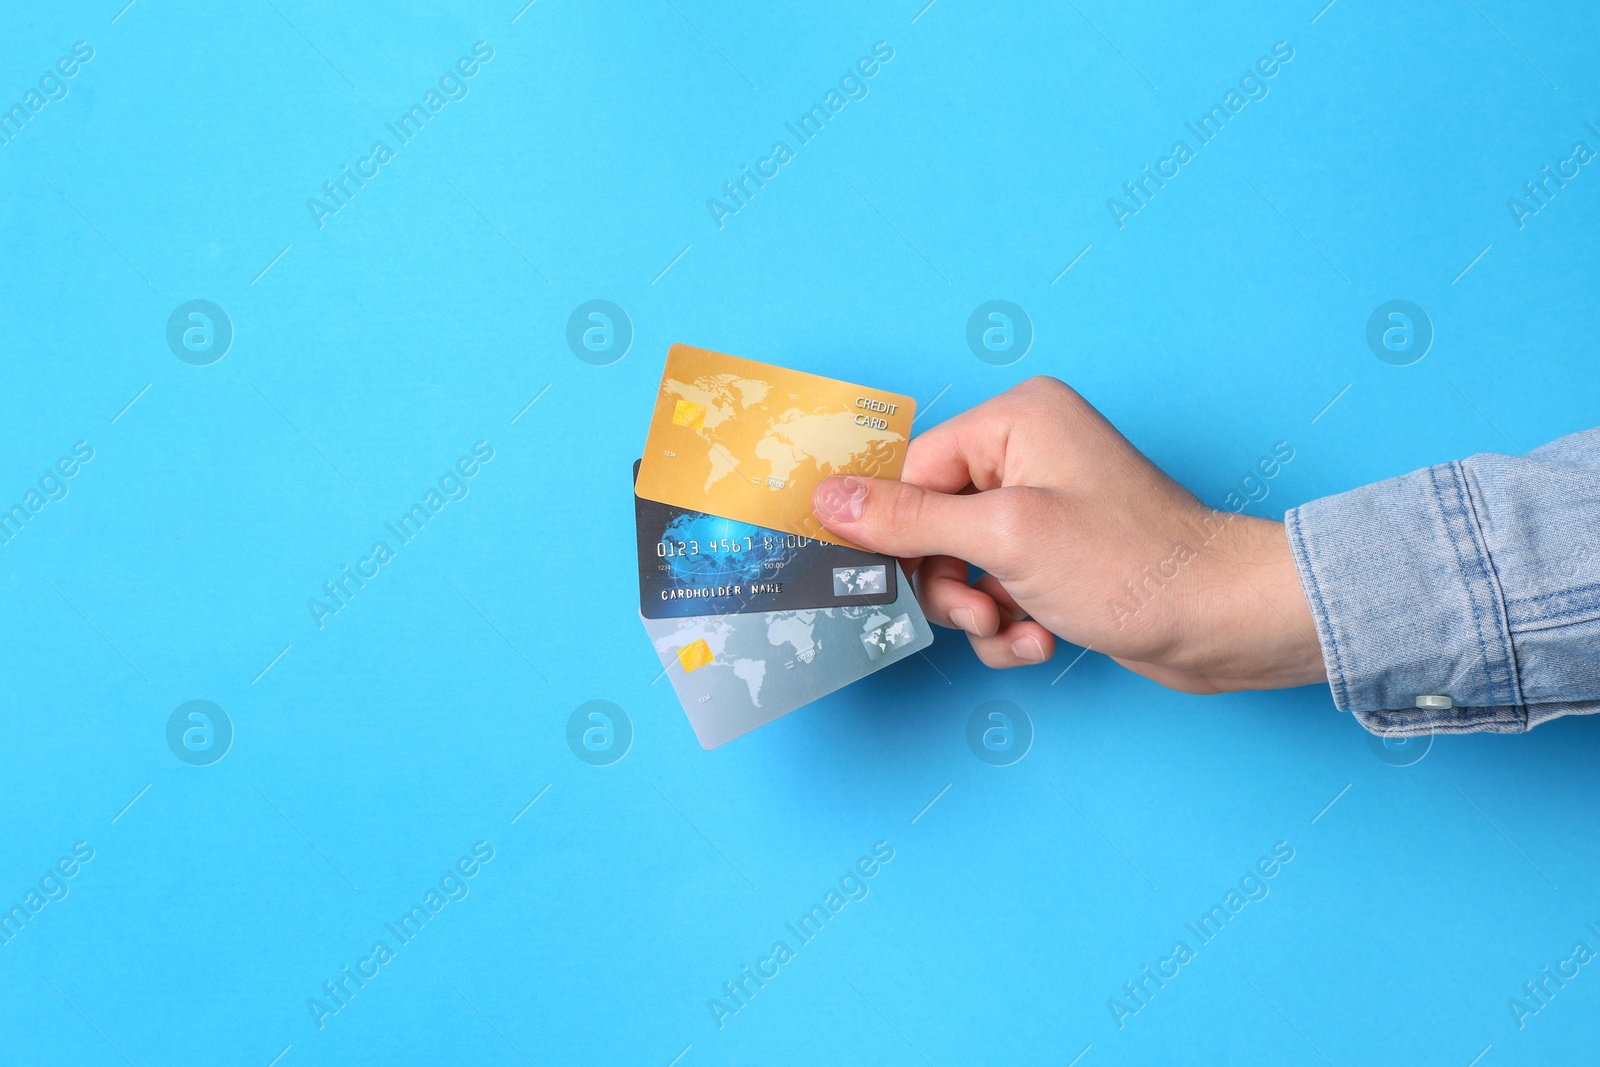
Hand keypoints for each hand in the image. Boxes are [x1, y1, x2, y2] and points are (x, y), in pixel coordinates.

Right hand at [810, 377, 1325, 693]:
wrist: (1221, 623)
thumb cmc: (1131, 565)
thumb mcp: (1003, 538)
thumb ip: (907, 519)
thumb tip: (825, 500)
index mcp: (1016, 420)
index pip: (913, 471)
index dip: (900, 532)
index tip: (890, 580)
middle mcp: (1028, 453)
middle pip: (931, 521)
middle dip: (947, 581)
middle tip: (978, 610)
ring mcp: (1044, 507)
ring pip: (960, 564)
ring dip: (977, 611)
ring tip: (1017, 628)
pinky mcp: (1058, 556)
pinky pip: (996, 588)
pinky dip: (1007, 623)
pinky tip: (1040, 641)